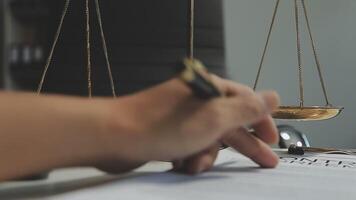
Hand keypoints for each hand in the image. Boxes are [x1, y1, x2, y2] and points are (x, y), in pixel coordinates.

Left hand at [96, 76, 279, 173]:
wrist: (115, 137)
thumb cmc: (165, 126)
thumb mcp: (214, 118)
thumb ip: (246, 108)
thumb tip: (274, 96)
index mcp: (208, 89)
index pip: (245, 100)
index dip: (262, 120)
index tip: (272, 140)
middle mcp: (196, 100)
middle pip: (229, 122)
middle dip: (244, 144)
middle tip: (265, 162)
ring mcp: (181, 117)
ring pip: (208, 140)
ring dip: (206, 156)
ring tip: (195, 166)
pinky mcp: (168, 133)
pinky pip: (190, 147)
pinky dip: (189, 158)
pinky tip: (181, 165)